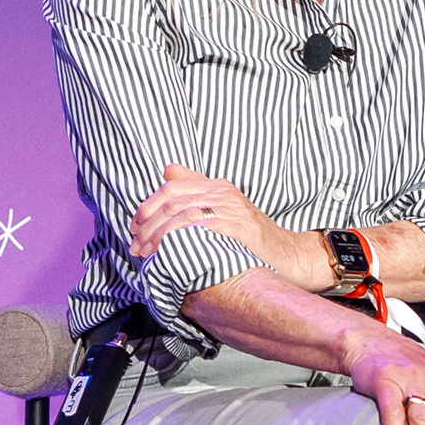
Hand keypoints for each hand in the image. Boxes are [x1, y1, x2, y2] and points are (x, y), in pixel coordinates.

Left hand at [131, 165, 325, 289]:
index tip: (135, 226)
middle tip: (136, 245)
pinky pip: (201, 230)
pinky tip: (168, 253)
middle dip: (148, 225)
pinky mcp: (239, 229)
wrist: (289, 255)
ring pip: (182, 215)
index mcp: (217, 187)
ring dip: (158, 236)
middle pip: (173, 201)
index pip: (172, 188)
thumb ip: (197, 189)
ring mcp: (232, 210)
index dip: (148, 206)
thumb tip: (168, 170)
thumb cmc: (252, 238)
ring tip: (147, 254)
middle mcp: (223, 193)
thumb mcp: (225, 209)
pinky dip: (179, 241)